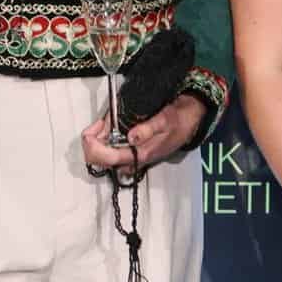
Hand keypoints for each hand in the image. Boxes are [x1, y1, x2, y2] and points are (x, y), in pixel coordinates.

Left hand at [80, 96, 206, 171]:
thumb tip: (131, 137)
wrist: (190, 119)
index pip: (109, 158)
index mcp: (141, 154)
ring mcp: (133, 156)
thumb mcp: (166, 120)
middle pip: (102, 161)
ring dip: (96, 142)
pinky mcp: (134, 150)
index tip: (90, 131)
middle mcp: (134, 159)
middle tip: (96, 125)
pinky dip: (104, 139)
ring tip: (100, 124)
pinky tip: (106, 127)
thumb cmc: (179, 119)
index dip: (94, 146)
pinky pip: (112, 150)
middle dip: (91, 144)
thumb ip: (149, 129)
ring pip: (104, 157)